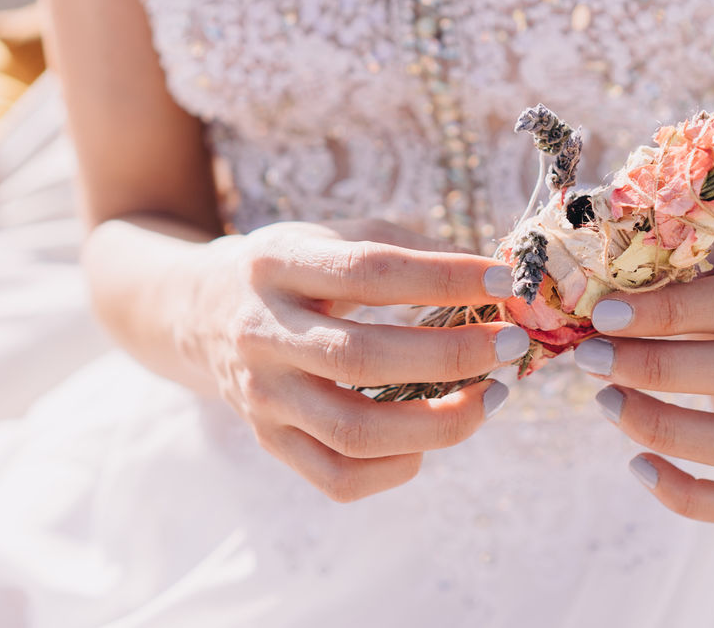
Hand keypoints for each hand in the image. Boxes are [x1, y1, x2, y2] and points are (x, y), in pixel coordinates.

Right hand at [181, 219, 524, 501]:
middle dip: (453, 355)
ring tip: (489, 397)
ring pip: (354, 431)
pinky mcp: (269, 440)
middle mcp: (261, 333)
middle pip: (363, 358)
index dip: (443, 277)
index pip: (370, 272)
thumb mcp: (334, 236)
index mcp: (278, 265)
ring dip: (439, 422)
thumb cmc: (294, 270)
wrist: (202, 312)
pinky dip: (395, 468)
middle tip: (510, 345)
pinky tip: (428, 440)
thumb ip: (407, 248)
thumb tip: (491, 278)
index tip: (501, 282)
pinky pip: (338, 477)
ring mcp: (262, 395)